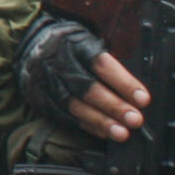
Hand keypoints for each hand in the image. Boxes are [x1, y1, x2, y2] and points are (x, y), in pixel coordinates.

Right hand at [16, 14, 148, 141]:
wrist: (32, 45)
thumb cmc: (70, 45)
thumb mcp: (88, 41)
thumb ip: (110, 63)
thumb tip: (136, 90)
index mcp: (76, 45)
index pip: (102, 65)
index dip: (124, 83)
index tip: (143, 98)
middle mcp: (60, 64)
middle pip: (89, 88)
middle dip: (114, 106)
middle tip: (135, 119)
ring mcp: (49, 83)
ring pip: (77, 106)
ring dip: (102, 121)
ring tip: (122, 133)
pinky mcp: (43, 99)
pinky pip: (67, 117)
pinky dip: (87, 126)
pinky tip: (104, 132)